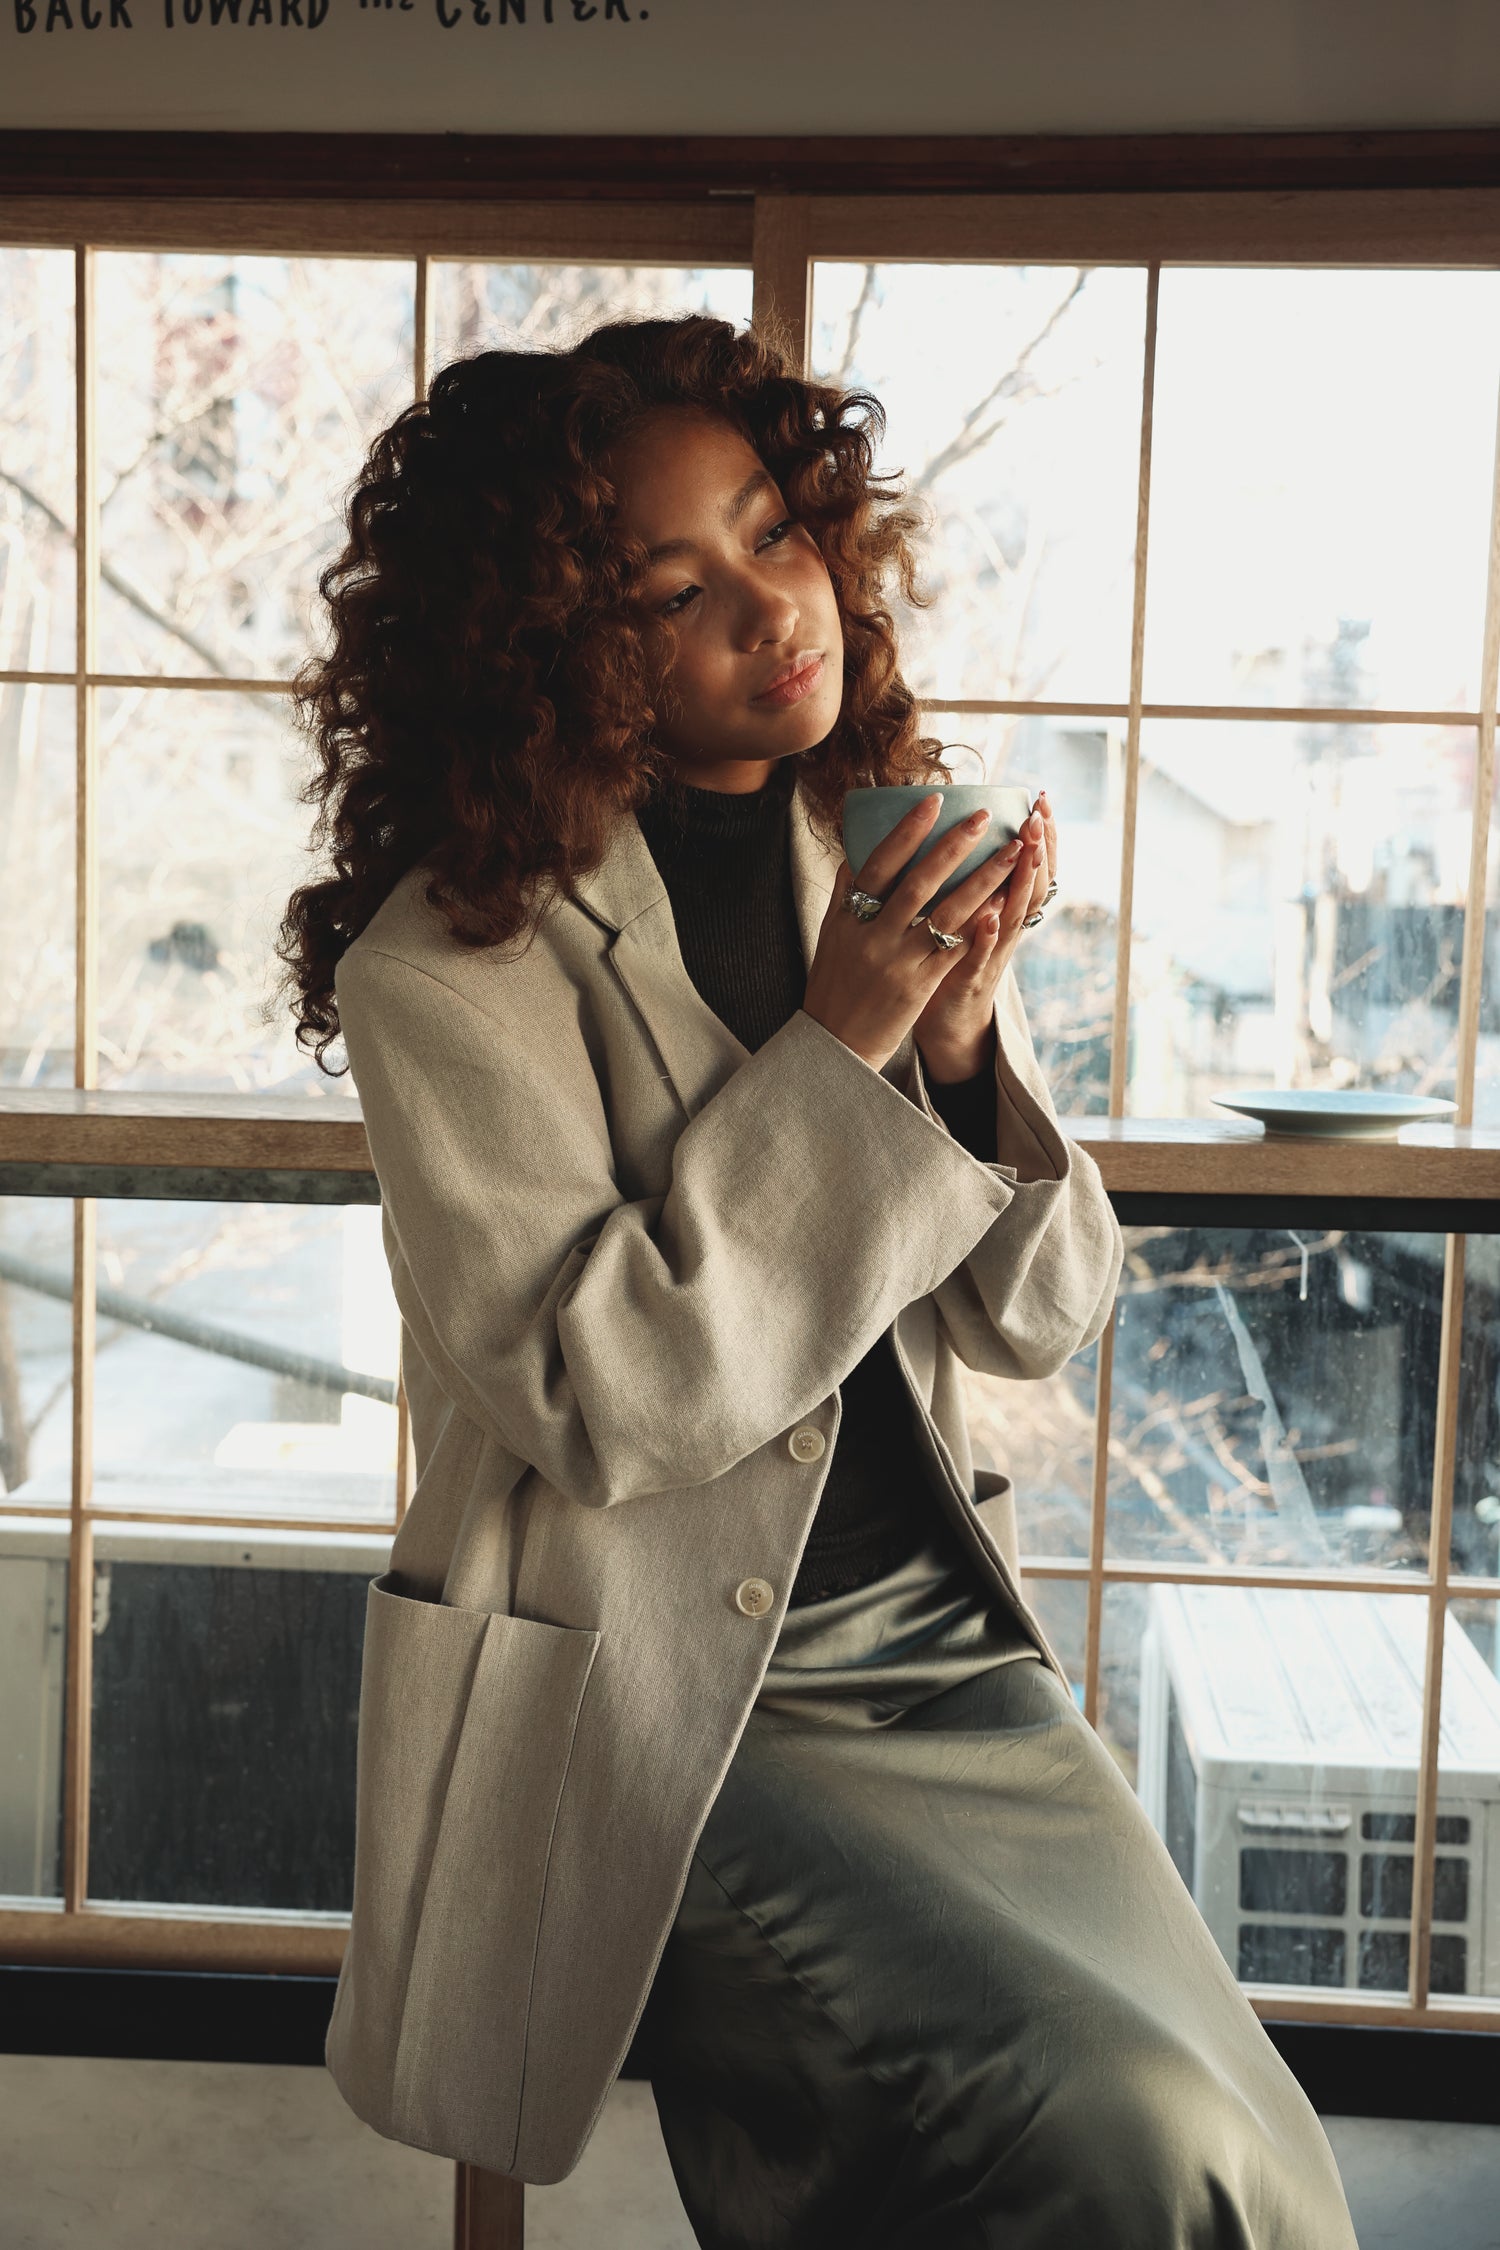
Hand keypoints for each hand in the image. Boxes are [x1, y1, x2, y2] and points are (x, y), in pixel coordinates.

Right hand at [804, 792, 1042, 1076]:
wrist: (836, 1042)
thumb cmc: (834, 983)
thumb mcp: (830, 934)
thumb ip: (844, 893)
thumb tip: (856, 851)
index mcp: (849, 917)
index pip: (879, 864)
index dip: (907, 832)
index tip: (933, 801)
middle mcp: (874, 936)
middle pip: (918, 883)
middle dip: (953, 847)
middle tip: (982, 817)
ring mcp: (899, 962)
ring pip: (945, 913)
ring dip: (982, 879)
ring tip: (1011, 852)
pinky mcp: (920, 986)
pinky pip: (955, 949)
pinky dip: (979, 925)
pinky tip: (1003, 902)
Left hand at [913, 790, 1056, 1081]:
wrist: (947, 1023)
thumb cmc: (947, 959)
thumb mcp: (960, 912)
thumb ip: (961, 876)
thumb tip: (947, 827)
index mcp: (1000, 907)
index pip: (1028, 864)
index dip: (1039, 834)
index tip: (1042, 798)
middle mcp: (1004, 929)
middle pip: (1029, 884)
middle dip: (1037, 848)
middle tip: (1040, 815)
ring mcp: (991, 955)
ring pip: (1013, 915)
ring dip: (1020, 883)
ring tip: (1026, 850)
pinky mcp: (970, 981)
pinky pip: (980, 957)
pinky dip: (986, 936)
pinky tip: (989, 915)